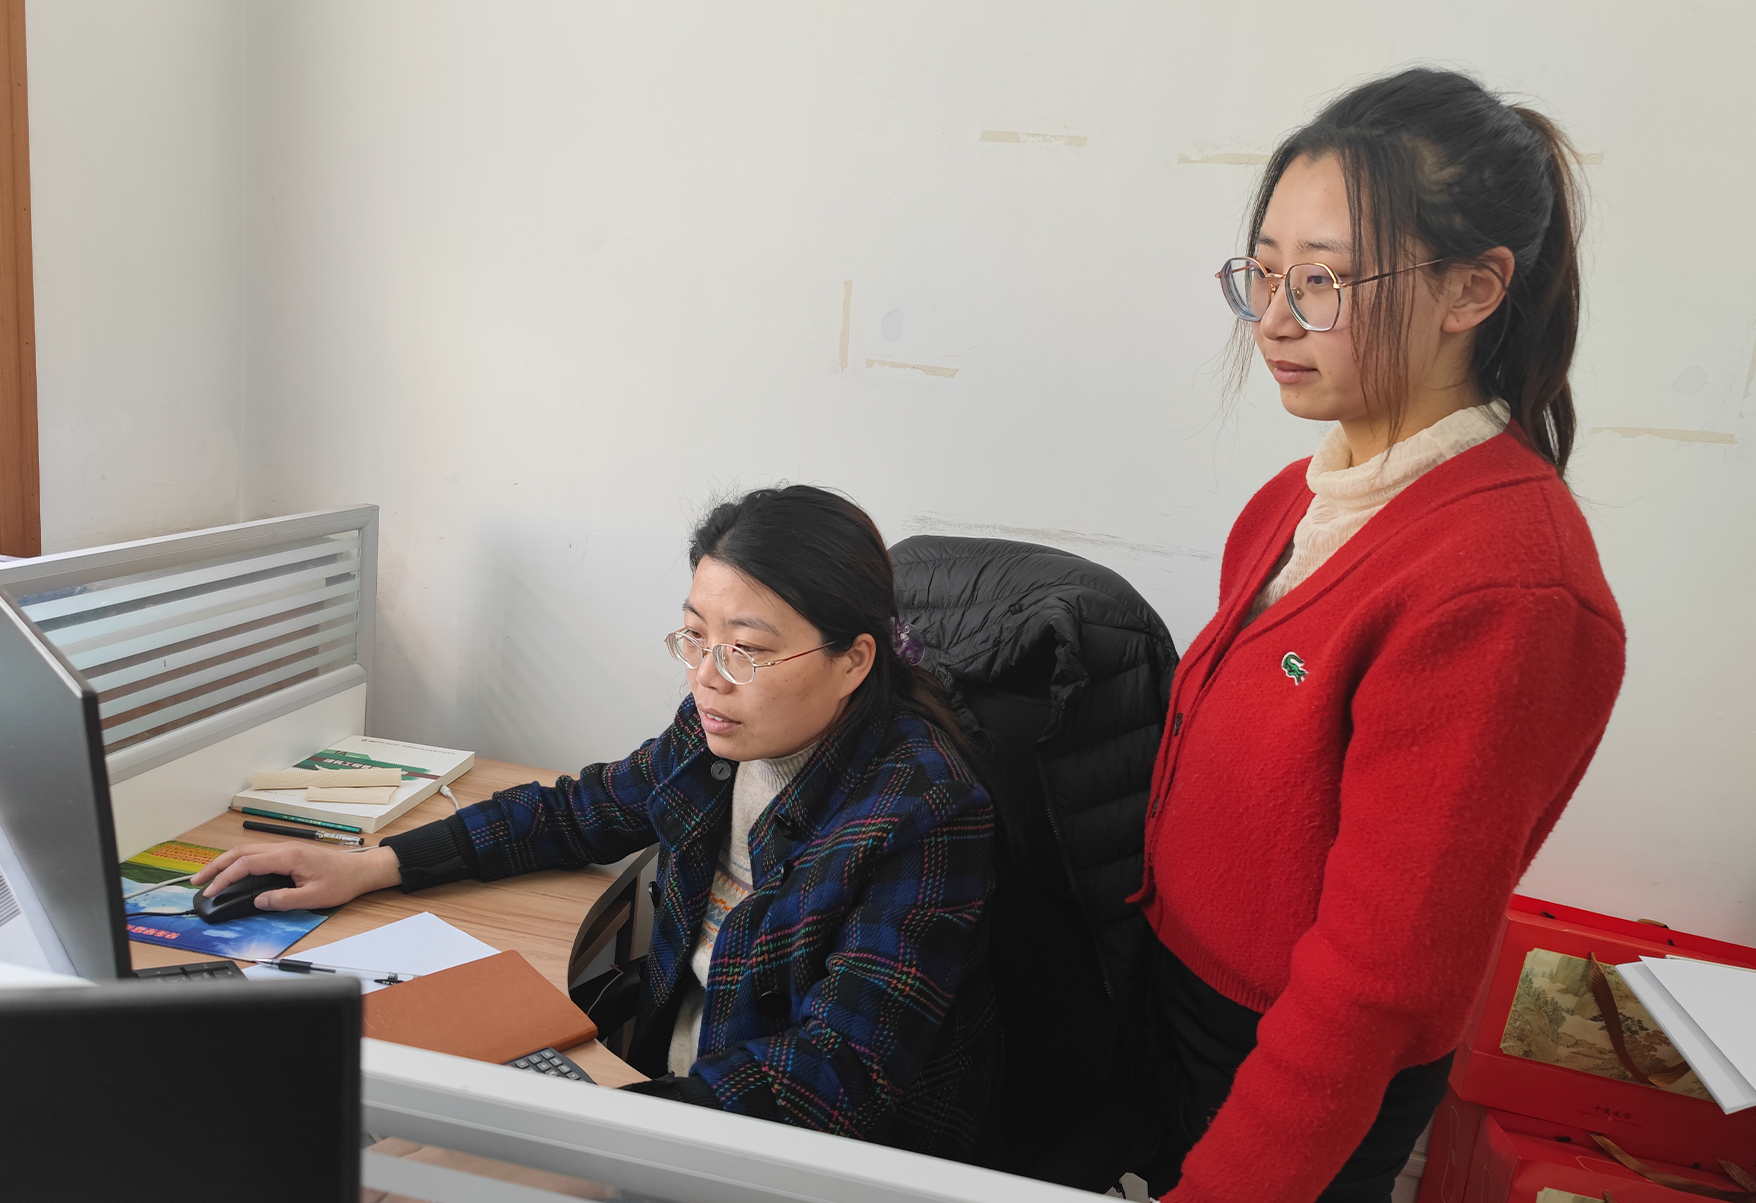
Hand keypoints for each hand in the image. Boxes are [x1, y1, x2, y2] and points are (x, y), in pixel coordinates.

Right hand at [190, 842, 402, 911]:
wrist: (361, 870)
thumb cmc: (341, 882)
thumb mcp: (313, 897)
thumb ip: (284, 900)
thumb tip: (259, 901)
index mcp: (288, 856)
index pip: (247, 864)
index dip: (225, 877)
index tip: (210, 891)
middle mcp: (283, 848)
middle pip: (241, 852)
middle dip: (216, 866)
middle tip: (196, 881)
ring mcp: (285, 848)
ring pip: (247, 851)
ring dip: (225, 863)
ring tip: (208, 877)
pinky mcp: (288, 853)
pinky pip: (257, 854)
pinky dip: (239, 862)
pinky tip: (232, 872)